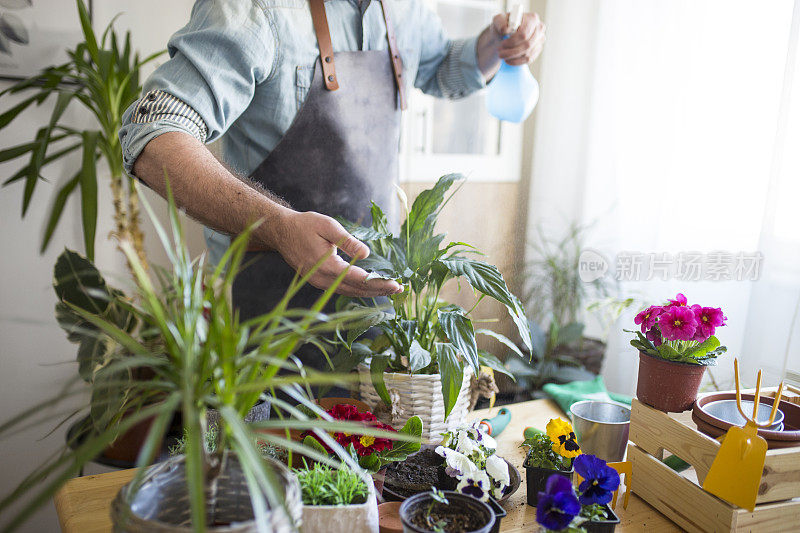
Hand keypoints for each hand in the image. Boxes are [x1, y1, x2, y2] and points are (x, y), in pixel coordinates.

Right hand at [274, 210, 402, 297]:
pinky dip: (358, 290)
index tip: (396, 283)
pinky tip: (369, 288)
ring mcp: (319, 283)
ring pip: (349, 292)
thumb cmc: (305, 225)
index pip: (358, 278)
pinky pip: (341, 289)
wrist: (281, 231)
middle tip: (399, 289)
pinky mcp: (318, 281)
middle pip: (356, 289)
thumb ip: (347, 240)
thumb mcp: (328, 226)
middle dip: (379, 290)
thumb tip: (366, 253)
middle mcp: (322, 279)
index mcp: (326, 265)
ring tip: (389, 290)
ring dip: (370, 292)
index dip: (378, 282)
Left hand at [491, 12, 545, 65]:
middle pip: (527, 45)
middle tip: (500, 53)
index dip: (512, 41)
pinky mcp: (538, 49)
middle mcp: (539, 28)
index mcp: (532, 18)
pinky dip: (517, 62)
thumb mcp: (498, 20)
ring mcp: (540, 39)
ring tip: (502, 56)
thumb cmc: (502, 25)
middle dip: (512, 51)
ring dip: (513, 57)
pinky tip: (509, 60)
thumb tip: (506, 30)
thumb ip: (500, 22)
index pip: (524, 34)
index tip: (502, 44)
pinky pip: (529, 59)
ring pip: (528, 53)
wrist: (504, 34)